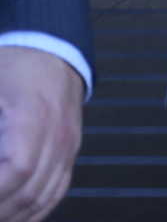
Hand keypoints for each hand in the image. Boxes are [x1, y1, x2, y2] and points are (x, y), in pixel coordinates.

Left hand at [0, 47, 83, 221]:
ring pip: (45, 195)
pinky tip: (21, 217)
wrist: (53, 49)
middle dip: (2, 207)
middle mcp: (58, 134)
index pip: (18, 169)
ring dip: (16, 213)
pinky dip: (38, 210)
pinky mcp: (71, 149)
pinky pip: (59, 189)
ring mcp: (69, 144)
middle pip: (31, 189)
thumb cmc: (17, 64)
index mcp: (35, 116)